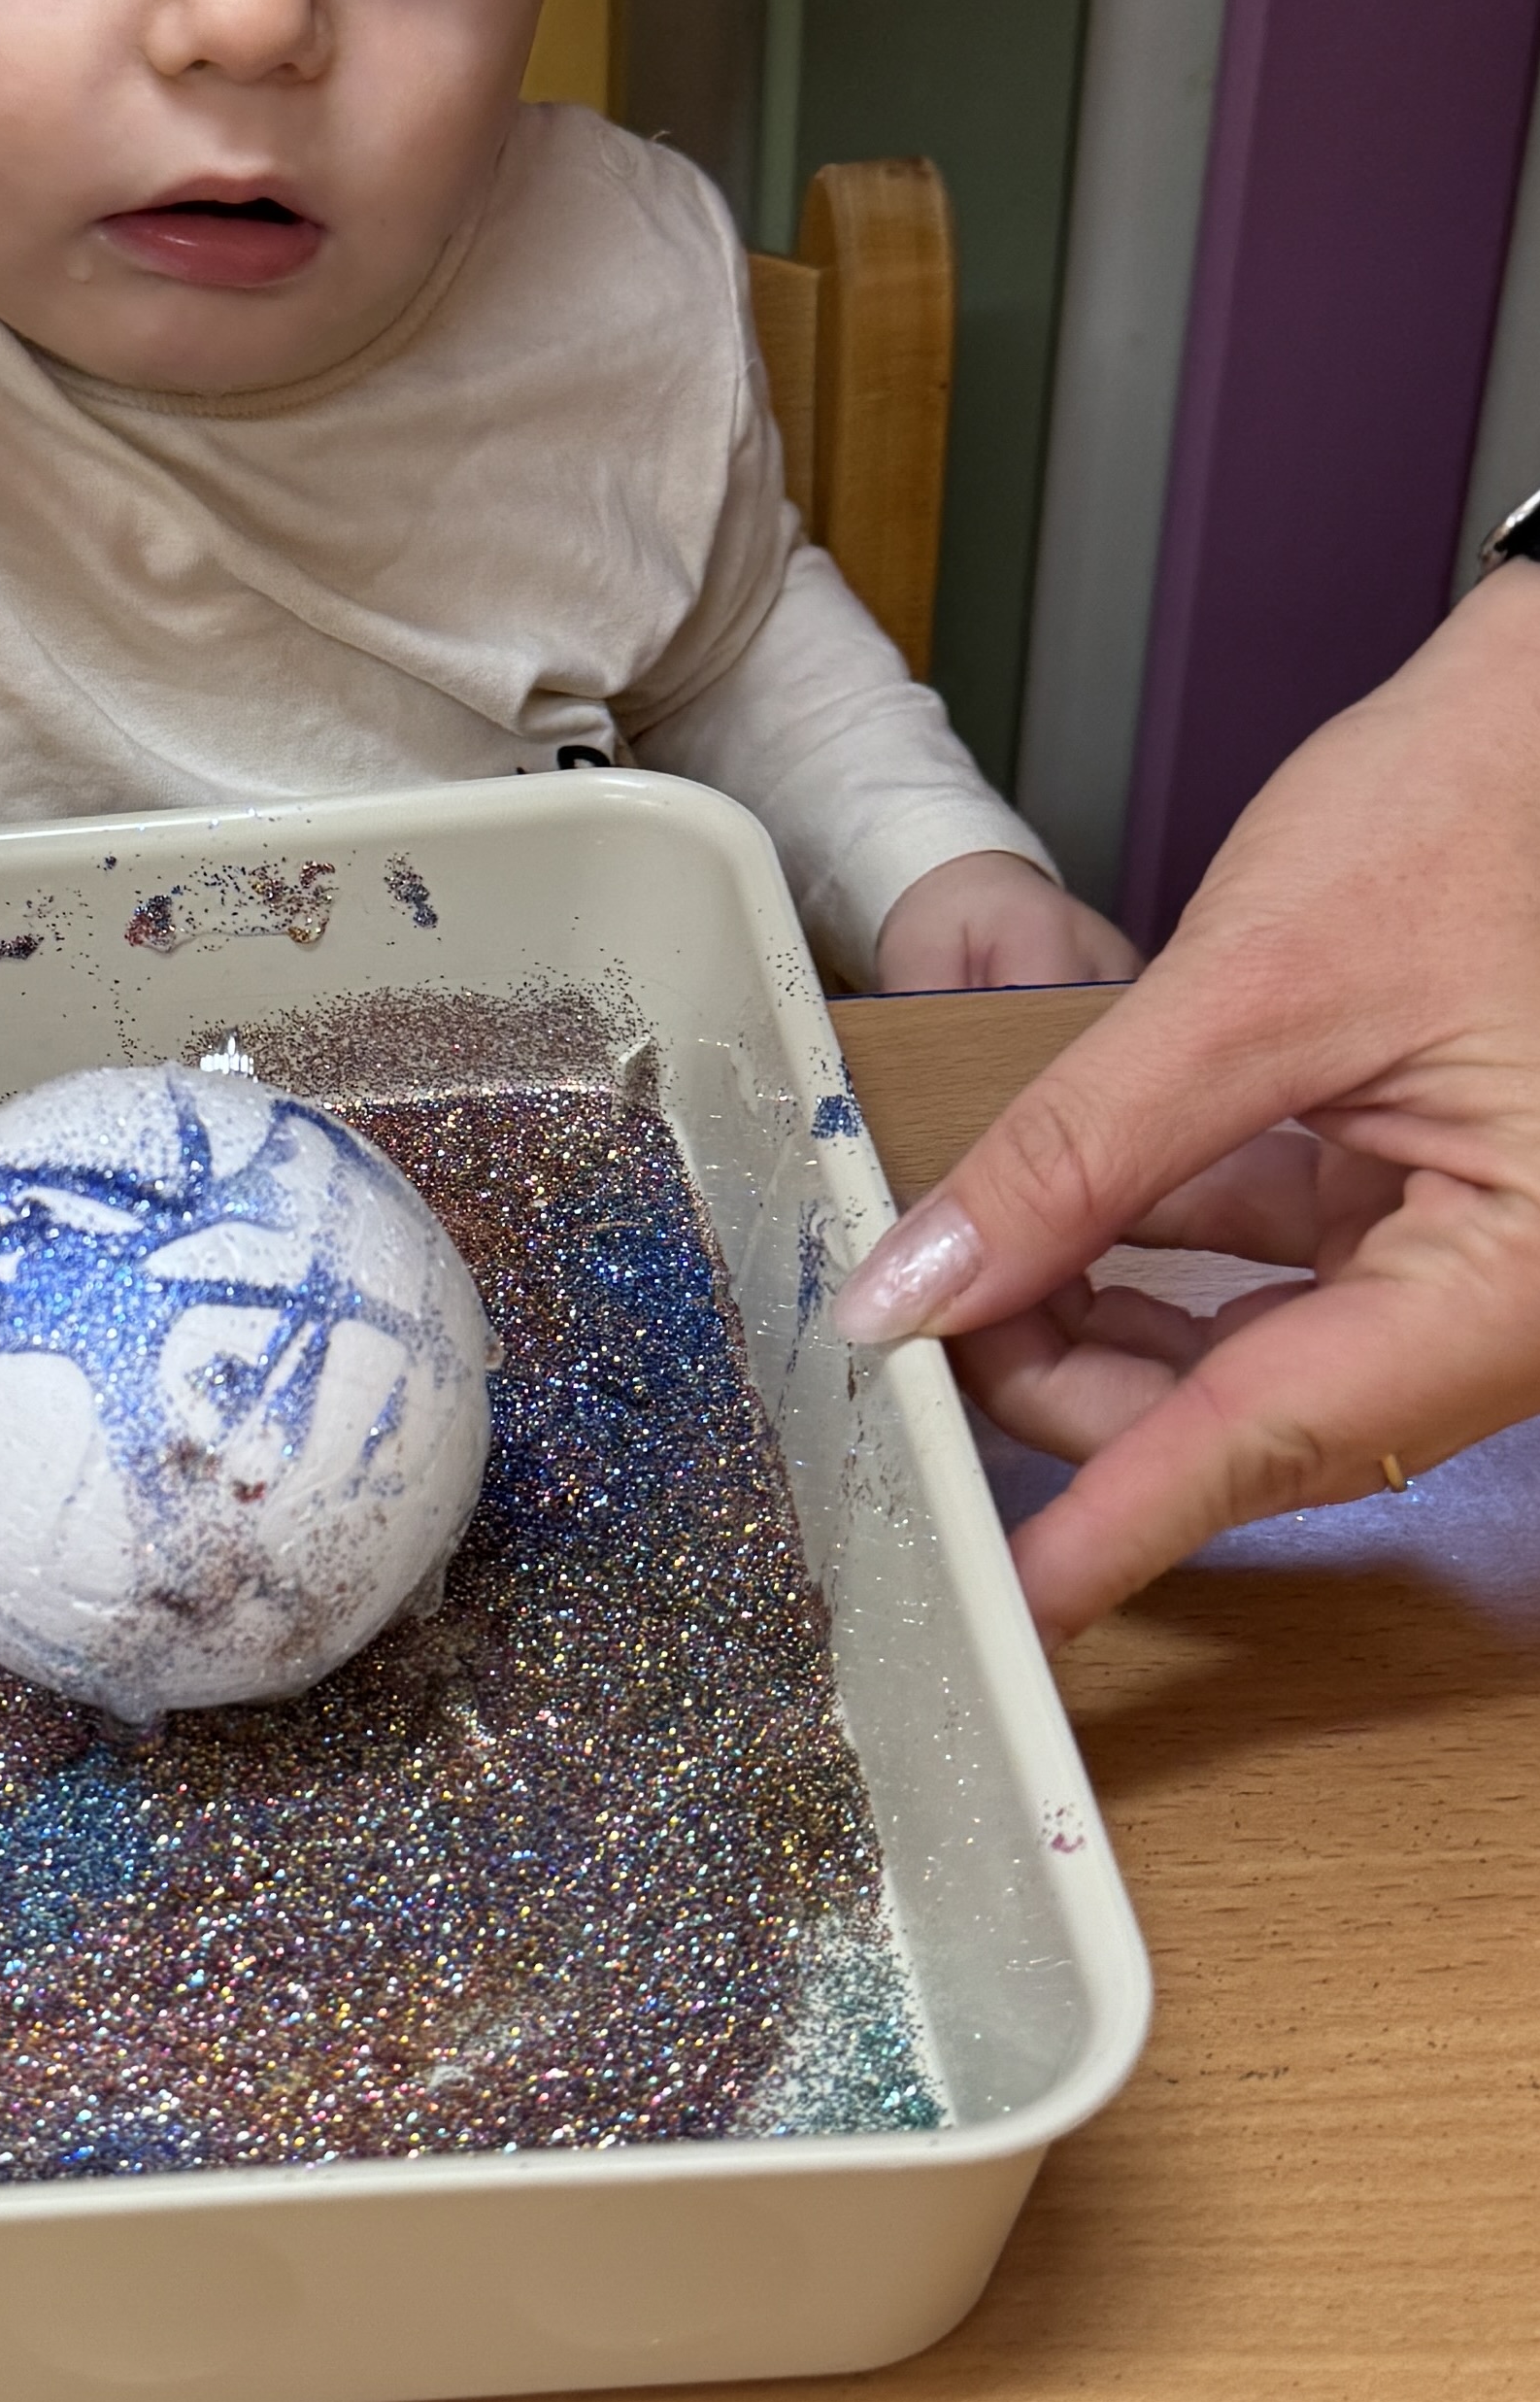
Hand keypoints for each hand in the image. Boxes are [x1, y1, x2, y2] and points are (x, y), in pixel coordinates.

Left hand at [832, 569, 1539, 1632]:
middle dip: (1082, 1384)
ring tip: (973, 1262)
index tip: (1009, 1603)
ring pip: (1256, 1358)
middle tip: (927, 1324)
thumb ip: (1080, 1152)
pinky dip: (1164, 1254)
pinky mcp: (1440, 1198)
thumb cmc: (1500, 797)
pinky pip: (1283, 1275)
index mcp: (1522, 1279)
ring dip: (1106, 1323)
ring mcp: (1479, 1252)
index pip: (1280, 1441)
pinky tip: (1061, 1216)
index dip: (1122, 1523)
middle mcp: (1515, 1298)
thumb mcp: (1258, 981)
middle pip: (1259, 1418)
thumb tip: (921, 1288)